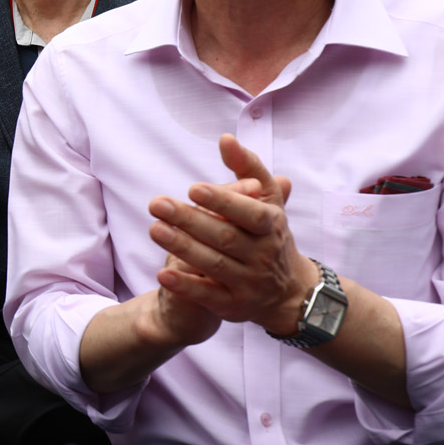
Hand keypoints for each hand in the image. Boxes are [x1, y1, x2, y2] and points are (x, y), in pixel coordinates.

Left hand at [145, 135, 315, 335]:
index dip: (224, 201)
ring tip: (154, 229)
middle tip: (157, 204)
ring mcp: (248, 282)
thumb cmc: (268, 234)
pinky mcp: (233, 305)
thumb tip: (225, 139)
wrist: (289, 291)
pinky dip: (186, 285)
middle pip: (224, 237)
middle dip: (190, 220)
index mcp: (271, 226)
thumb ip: (248, 168)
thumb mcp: (268, 200)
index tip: (193, 188)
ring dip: (182, 248)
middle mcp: (262, 255)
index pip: (250, 213)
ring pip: (214, 264)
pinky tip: (162, 272)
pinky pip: (208, 296)